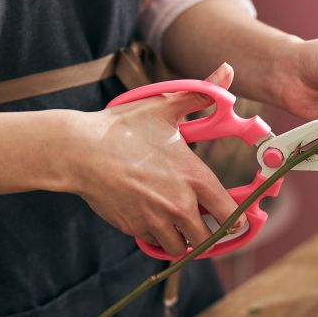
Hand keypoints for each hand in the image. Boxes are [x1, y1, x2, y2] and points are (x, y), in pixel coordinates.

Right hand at [64, 63, 241, 256]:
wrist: (80, 151)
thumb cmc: (123, 127)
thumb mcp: (164, 106)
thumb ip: (201, 93)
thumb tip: (228, 70)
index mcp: (195, 177)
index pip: (230, 215)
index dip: (237, 221)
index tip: (236, 221)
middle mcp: (180, 204)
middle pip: (208, 237)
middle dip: (208, 233)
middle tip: (204, 224)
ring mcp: (156, 219)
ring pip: (181, 246)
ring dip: (183, 238)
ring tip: (179, 225)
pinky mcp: (135, 228)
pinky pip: (155, 242)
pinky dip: (157, 236)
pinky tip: (153, 219)